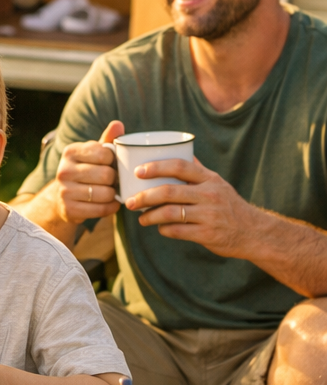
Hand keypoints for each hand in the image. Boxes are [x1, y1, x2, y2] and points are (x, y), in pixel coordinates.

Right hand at [52, 120, 123, 222]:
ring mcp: (64, 191)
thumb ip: (107, 140)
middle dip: (114, 179)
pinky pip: (101, 210)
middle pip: (106, 175)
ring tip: (110, 192)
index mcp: (70, 152)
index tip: (110, 164)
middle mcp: (64, 170)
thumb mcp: (93, 154)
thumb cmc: (85, 171)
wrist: (61, 197)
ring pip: (105, 194)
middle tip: (112, 181)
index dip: (113, 160)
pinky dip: (110, 207)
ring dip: (113, 195)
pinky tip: (109, 203)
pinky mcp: (69, 209)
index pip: (104, 153)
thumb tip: (118, 124)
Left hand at [125, 156, 256, 258]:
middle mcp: (210, 195)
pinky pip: (178, 231)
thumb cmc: (229, 204)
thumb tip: (177, 149)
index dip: (156, 167)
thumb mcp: (217, 183)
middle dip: (144, 196)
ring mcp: (209, 215)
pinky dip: (164, 230)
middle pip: (169, 192)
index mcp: (209, 179)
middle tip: (130, 202)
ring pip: (170, 213)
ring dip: (150, 216)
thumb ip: (197, 170)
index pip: (179, 166)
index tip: (138, 171)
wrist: (254, 232)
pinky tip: (159, 228)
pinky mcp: (208, 234)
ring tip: (141, 218)